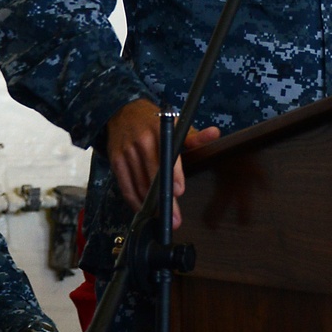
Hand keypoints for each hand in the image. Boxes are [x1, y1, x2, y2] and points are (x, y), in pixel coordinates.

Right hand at [106, 98, 220, 225]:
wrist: (123, 111)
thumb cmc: (155, 122)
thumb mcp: (176, 124)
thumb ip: (195, 135)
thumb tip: (215, 134)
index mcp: (159, 131)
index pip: (167, 155)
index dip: (173, 175)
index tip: (179, 191)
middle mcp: (141, 142)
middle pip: (153, 176)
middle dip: (164, 200)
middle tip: (175, 219)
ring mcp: (126, 152)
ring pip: (138, 184)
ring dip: (150, 206)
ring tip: (162, 220)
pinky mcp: (115, 161)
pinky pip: (125, 186)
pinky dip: (134, 201)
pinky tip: (143, 211)